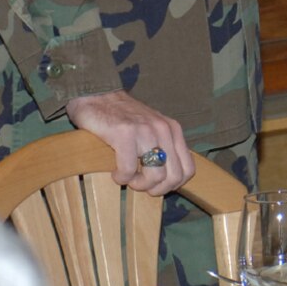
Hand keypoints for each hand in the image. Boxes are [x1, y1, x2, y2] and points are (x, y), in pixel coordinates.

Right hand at [65, 91, 195, 194]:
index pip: (188, 169)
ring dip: (138, 185)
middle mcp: (164, 130)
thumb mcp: (152, 129)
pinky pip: (129, 169)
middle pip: (174, 177)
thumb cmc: (122, 118)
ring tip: (127, 178)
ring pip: (155, 176)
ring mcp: (146, 131)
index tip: (156, 186)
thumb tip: (167, 180)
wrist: (97, 95)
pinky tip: (115, 173)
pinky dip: (121, 178)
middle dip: (156, 190)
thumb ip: (162, 147)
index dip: (173, 185)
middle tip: (139, 185)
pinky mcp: (125, 134)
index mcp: (174, 130)